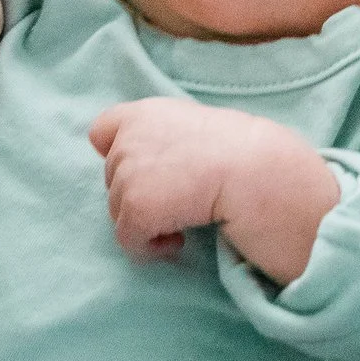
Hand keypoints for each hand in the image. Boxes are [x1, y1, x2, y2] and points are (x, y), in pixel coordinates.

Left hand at [87, 98, 340, 282]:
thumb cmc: (246, 152)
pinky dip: (153, 247)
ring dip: (150, 221)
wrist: (257, 170)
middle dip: (142, 193)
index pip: (102, 132)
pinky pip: (129, 241)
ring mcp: (128, 173)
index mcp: (145, 113)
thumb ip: (168, 138)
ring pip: (119, 212)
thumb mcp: (200, 127)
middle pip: (113, 179)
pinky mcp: (136, 208)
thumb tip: (161, 169)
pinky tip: (183, 237)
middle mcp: (128, 138)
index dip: (120, 156)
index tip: (150, 174)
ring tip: (187, 219)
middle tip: (182, 200)